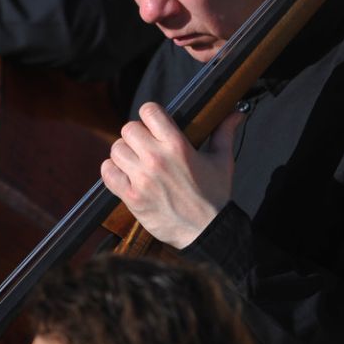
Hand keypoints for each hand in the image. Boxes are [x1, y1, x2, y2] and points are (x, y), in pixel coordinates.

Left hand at [101, 102, 243, 248]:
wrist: (206, 232)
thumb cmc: (215, 196)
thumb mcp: (222, 161)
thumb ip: (225, 133)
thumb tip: (236, 113)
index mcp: (177, 145)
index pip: (149, 111)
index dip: (150, 115)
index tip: (153, 125)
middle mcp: (157, 158)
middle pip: (128, 129)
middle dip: (136, 135)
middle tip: (145, 147)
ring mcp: (142, 178)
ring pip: (116, 149)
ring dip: (124, 154)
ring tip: (136, 163)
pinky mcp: (131, 197)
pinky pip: (108, 173)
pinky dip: (113, 172)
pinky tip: (126, 176)